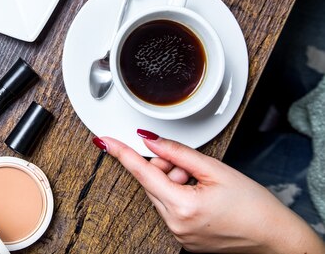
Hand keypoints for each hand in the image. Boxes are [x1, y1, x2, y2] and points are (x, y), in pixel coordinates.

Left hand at [94, 132, 324, 253]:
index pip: (142, 173)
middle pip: (151, 183)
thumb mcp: (217, 170)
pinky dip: (178, 197)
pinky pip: (170, 210)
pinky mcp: (184, 240)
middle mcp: (175, 224)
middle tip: (188, 166)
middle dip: (163, 167)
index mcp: (182, 206)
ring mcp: (179, 235)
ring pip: (159, 195)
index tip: (104, 141)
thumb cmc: (255, 207)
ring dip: (172, 182)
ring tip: (202, 184)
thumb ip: (179, 153)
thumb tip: (151, 140)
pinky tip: (201, 197)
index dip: (121, 153)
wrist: (276, 239)